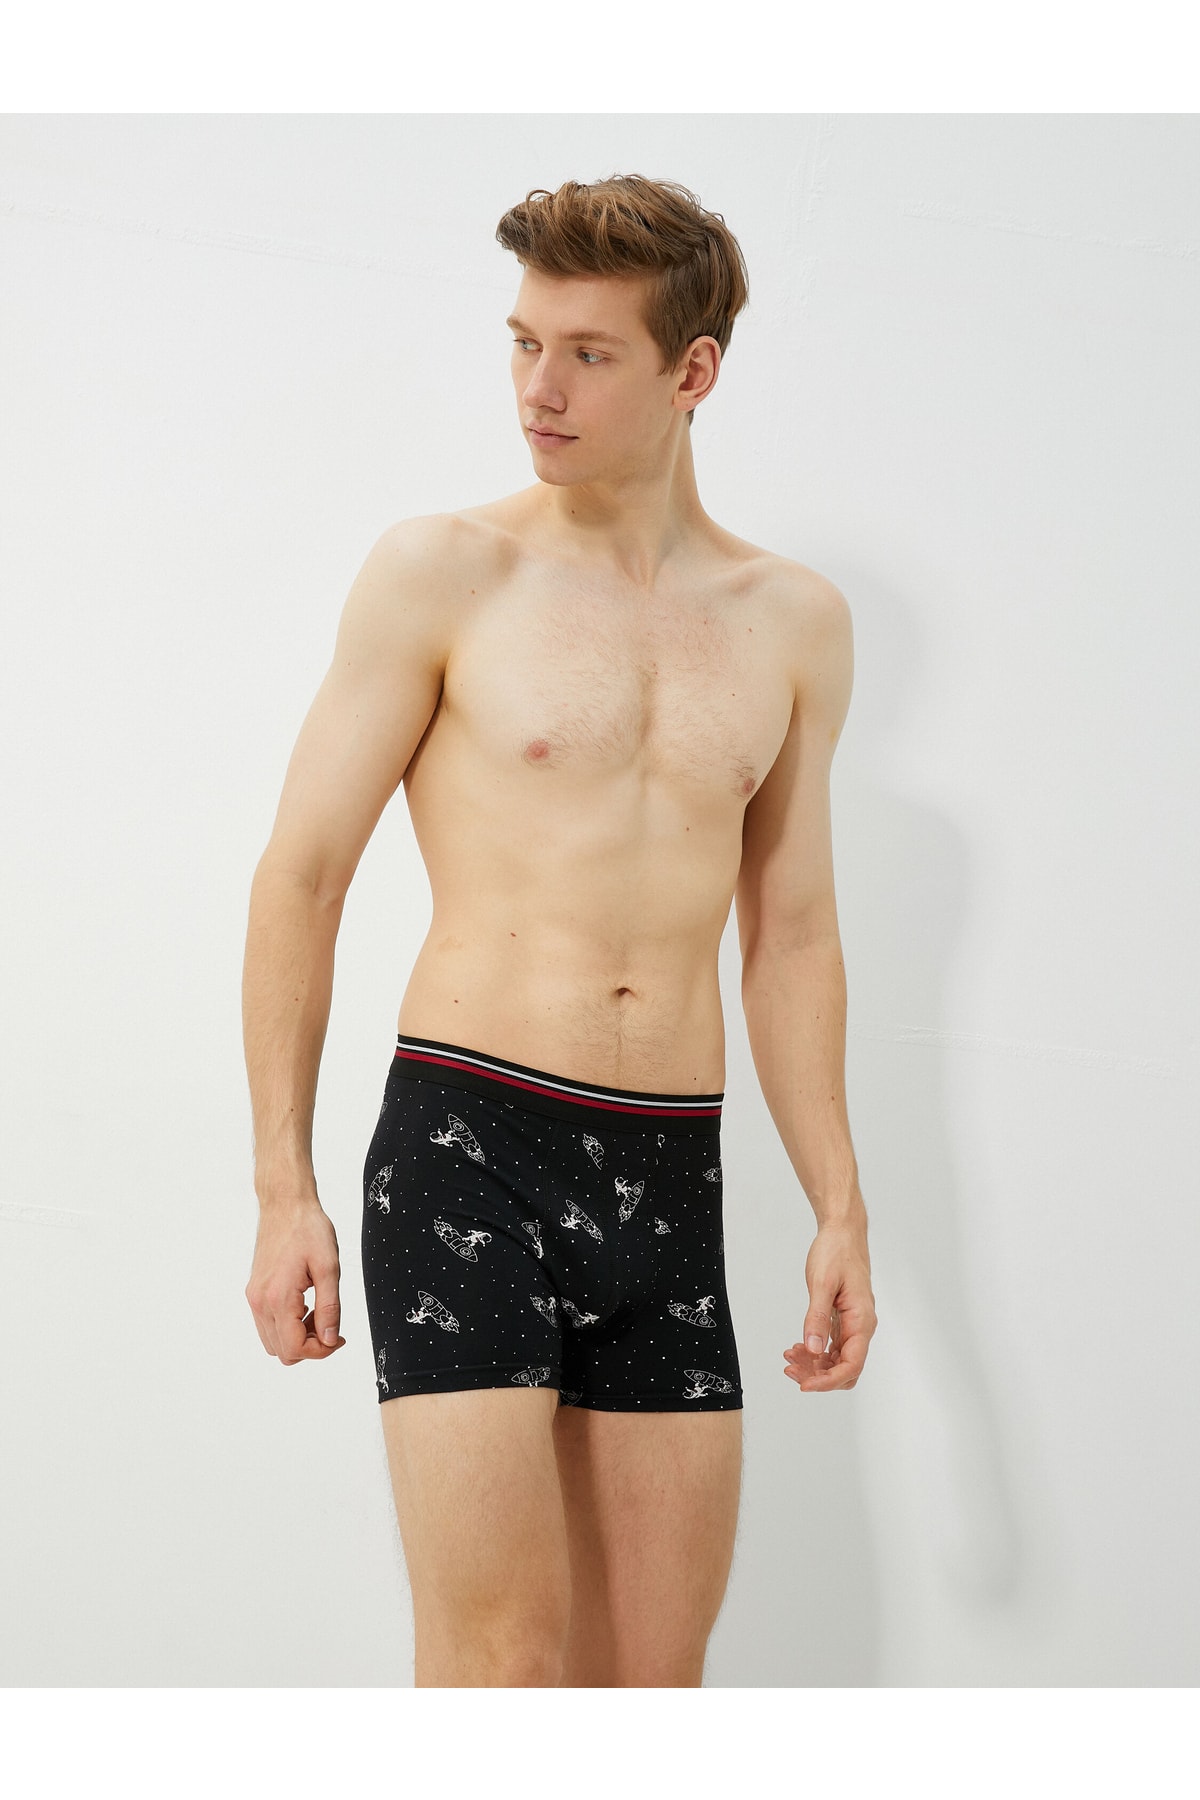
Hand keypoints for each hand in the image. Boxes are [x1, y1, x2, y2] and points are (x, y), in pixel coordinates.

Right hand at [245, 1198, 345, 1363]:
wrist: (285, 1205)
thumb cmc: (308, 1229)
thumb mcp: (329, 1268)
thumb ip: (330, 1308)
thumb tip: (330, 1340)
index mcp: (278, 1298)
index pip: (294, 1349)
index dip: (321, 1351)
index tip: (339, 1337)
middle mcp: (260, 1302)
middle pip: (282, 1352)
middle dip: (310, 1347)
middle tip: (331, 1326)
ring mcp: (254, 1298)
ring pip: (273, 1343)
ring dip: (298, 1338)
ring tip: (318, 1314)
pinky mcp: (254, 1293)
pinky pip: (267, 1326)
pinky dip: (287, 1327)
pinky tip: (304, 1307)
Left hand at [783, 1217, 875, 1391]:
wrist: (842, 1232)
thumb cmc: (836, 1252)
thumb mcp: (822, 1284)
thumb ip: (817, 1318)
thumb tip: (813, 1350)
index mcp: (861, 1320)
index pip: (851, 1365)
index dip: (828, 1381)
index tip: (805, 1385)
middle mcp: (861, 1327)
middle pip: (845, 1369)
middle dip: (819, 1376)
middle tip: (791, 1370)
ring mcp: (852, 1324)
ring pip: (837, 1360)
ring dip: (815, 1365)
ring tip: (789, 1358)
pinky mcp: (843, 1319)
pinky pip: (832, 1346)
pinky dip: (815, 1352)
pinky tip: (797, 1348)